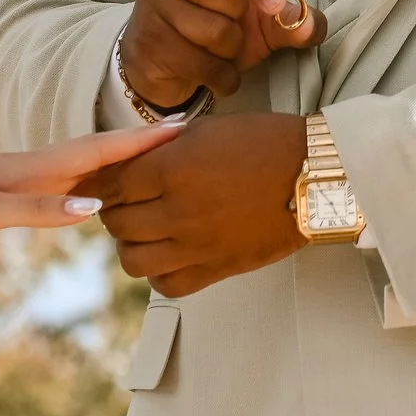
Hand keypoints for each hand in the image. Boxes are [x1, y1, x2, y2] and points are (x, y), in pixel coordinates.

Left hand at [0, 124, 182, 235]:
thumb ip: (38, 211)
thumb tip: (96, 212)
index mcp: (34, 168)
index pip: (101, 152)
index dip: (143, 144)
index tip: (185, 127)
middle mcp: (34, 167)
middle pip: (100, 154)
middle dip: (143, 147)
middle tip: (187, 139)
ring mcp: (22, 177)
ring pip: (83, 168)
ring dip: (120, 163)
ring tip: (156, 162)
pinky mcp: (8, 190)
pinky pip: (64, 184)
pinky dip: (91, 184)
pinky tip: (94, 196)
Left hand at [77, 113, 308, 297]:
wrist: (313, 175)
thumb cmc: (264, 142)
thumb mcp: (207, 130)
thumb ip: (162, 148)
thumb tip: (126, 160)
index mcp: (172, 169)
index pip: (113, 185)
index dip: (102, 184)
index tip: (103, 183)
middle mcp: (178, 211)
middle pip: (117, 223)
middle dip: (113, 211)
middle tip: (125, 203)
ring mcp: (197, 245)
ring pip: (133, 259)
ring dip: (130, 244)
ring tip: (143, 230)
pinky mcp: (217, 269)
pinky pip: (166, 284)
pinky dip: (158, 271)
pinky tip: (167, 253)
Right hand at [122, 0, 326, 108]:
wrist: (171, 60)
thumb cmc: (219, 21)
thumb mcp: (260, 16)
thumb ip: (290, 16)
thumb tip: (311, 24)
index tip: (275, 5)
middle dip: (234, 12)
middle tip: (237, 23)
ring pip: (203, 26)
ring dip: (229, 48)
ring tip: (226, 48)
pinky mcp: (145, 38)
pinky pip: (194, 61)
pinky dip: (219, 75)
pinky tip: (219, 74)